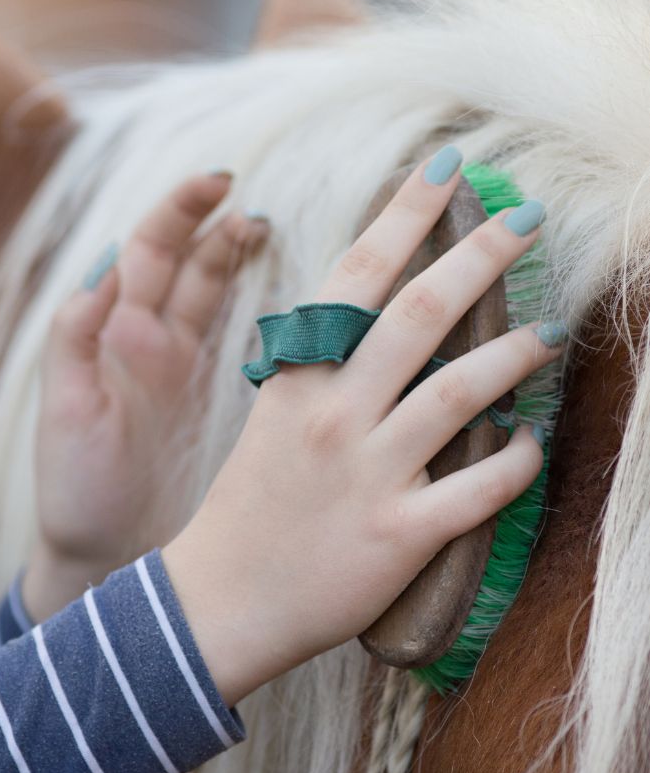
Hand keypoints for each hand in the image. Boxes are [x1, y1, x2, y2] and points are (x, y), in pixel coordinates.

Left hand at [25, 173, 269, 620]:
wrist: (101, 553)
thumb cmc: (75, 489)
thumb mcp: (63, 412)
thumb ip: (75, 338)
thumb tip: (105, 263)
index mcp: (113, 337)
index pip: (147, 254)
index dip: (179, 211)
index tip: (217, 183)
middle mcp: (152, 344)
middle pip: (190, 265)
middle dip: (219, 227)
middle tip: (258, 210)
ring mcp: (186, 372)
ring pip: (218, 297)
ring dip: (241, 260)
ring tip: (273, 235)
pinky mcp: (214, 404)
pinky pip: (243, 345)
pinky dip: (266, 315)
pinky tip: (296, 302)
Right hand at [163, 150, 562, 705]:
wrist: (221, 601)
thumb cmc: (245, 512)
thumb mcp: (270, 426)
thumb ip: (319, 379)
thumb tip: (377, 339)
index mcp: (295, 382)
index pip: (353, 278)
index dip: (403, 217)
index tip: (445, 171)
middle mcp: (333, 416)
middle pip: (419, 315)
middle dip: (481, 256)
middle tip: (527, 218)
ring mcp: (367, 474)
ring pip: (459, 392)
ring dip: (516, 353)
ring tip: (551, 330)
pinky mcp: (399, 534)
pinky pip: (479, 488)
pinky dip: (516, 461)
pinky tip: (530, 443)